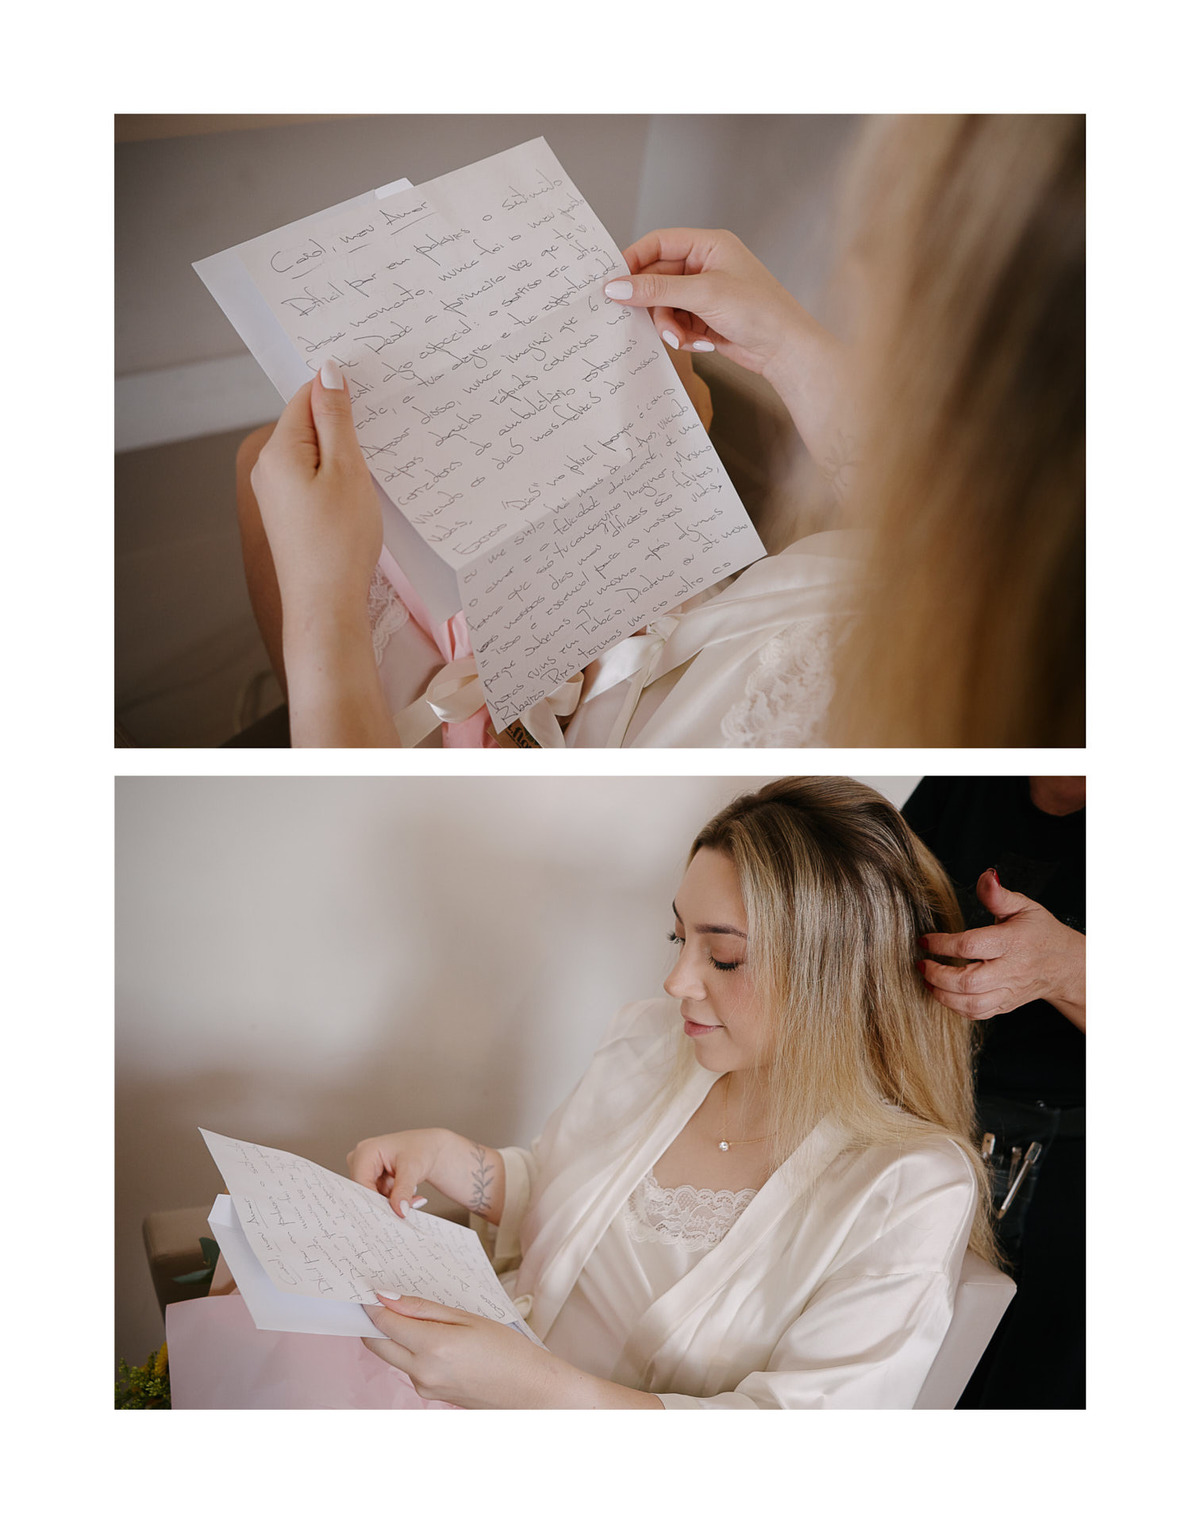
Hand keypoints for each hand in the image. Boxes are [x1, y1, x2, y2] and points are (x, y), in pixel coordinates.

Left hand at [249, 360, 381, 627]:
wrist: (325, 606)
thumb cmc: (339, 542)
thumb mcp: (347, 470)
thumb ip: (337, 419)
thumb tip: (328, 373)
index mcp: (278, 451)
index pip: (306, 398)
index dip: (338, 392)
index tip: (373, 396)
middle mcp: (268, 469)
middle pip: (308, 426)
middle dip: (343, 425)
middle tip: (381, 435)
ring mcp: (275, 495)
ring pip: (313, 455)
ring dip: (343, 455)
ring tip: (374, 470)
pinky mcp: (287, 516)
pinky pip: (312, 481)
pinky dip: (336, 479)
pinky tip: (358, 496)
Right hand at [346, 1128, 445, 1218]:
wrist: (428, 1148)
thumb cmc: (420, 1149)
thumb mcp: (413, 1168)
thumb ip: (404, 1190)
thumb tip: (399, 1211)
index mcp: (365, 1151)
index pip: (361, 1184)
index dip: (373, 1202)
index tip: (390, 1215)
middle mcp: (359, 1160)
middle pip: (364, 1192)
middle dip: (386, 1203)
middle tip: (406, 1208)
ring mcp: (364, 1170)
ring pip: (371, 1198)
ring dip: (392, 1203)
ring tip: (411, 1198)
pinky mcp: (370, 1180)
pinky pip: (377, 1198)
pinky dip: (393, 1201)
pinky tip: (406, 1196)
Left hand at [362, 1295, 576, 1407]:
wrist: (529, 1391)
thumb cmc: (507, 1349)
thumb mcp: (468, 1317)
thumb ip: (424, 1309)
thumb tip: (388, 1298)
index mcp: (432, 1346)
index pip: (383, 1323)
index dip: (371, 1304)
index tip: (367, 1288)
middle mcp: (421, 1371)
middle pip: (375, 1344)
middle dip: (372, 1321)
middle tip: (379, 1299)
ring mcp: (423, 1387)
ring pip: (391, 1356)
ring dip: (393, 1336)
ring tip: (418, 1315)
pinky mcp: (429, 1394)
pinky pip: (409, 1368)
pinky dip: (411, 1350)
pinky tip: (435, 1338)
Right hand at [605, 229, 852, 483]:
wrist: (786, 350)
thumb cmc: (759, 311)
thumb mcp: (703, 295)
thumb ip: (656, 290)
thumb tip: (616, 286)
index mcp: (709, 245)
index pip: (659, 243)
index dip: (634, 260)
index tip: (613, 282)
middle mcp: (706, 265)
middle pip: (658, 278)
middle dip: (654, 303)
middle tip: (644, 320)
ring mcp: (705, 293)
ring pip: (665, 305)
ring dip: (668, 325)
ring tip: (681, 338)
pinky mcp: (705, 318)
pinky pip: (677, 323)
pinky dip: (681, 335)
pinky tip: (698, 344)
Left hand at [919, 869, 1085, 1029]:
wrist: (1064, 965)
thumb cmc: (1040, 932)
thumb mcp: (1024, 906)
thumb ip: (998, 895)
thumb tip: (986, 876)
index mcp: (1012, 942)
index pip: (971, 946)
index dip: (943, 944)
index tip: (925, 940)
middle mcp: (1010, 970)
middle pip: (968, 981)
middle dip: (937, 975)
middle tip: (921, 963)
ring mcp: (1008, 991)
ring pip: (972, 1004)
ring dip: (942, 995)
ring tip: (927, 979)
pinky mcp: (1005, 1005)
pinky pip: (977, 1014)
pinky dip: (955, 1007)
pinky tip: (943, 993)